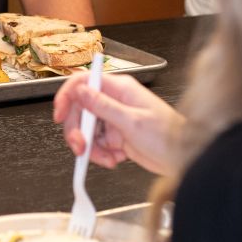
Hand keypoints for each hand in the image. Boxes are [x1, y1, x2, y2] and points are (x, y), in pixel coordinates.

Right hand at [52, 70, 183, 176]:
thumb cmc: (168, 136)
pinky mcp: (117, 136)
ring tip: (107, 159)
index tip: (59, 114)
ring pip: (87, 130)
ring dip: (91, 148)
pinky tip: (115, 159)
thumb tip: (81, 91)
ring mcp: (115, 119)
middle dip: (77, 131)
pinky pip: (97, 144)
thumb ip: (103, 106)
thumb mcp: (132, 121)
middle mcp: (115, 101)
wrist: (183, 158)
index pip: (83, 83)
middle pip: (81, 110)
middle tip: (81, 148)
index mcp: (119, 89)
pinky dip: (101, 155)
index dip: (67, 97)